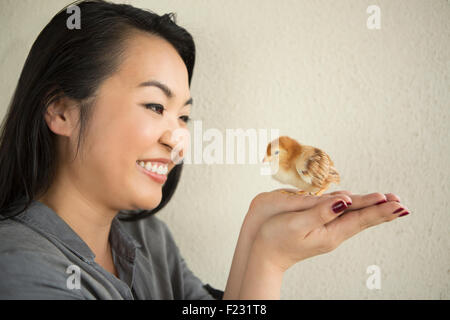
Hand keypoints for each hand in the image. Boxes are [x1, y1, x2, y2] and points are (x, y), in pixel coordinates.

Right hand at [249, 189, 407, 271]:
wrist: (264, 256)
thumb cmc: (275, 238)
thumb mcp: (297, 224)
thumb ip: (321, 212)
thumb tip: (345, 201)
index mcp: (330, 232)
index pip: (360, 218)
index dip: (379, 209)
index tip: (397, 203)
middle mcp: (333, 234)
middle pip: (362, 220)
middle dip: (382, 211)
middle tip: (401, 204)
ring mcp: (327, 233)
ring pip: (354, 219)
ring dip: (372, 211)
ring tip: (386, 205)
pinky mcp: (319, 230)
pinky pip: (343, 219)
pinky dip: (356, 212)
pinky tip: (357, 209)